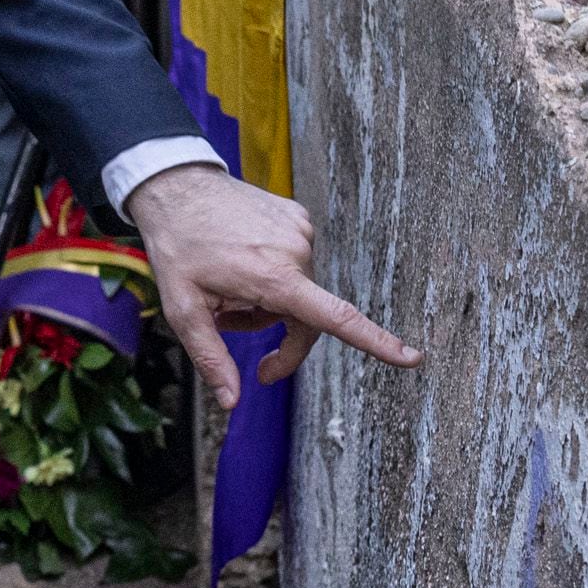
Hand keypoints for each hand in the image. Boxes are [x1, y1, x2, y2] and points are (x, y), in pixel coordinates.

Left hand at [123, 162, 417, 407]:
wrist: (176, 185)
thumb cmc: (177, 248)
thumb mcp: (183, 309)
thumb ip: (211, 358)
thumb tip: (232, 403)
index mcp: (274, 277)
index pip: (335, 317)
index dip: (376, 341)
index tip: (412, 358)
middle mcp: (297, 252)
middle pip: (305, 317)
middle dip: (272, 333)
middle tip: (234, 336)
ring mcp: (301, 230)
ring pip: (297, 291)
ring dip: (268, 301)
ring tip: (227, 285)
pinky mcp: (299, 217)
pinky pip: (293, 263)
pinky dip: (272, 274)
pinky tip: (240, 258)